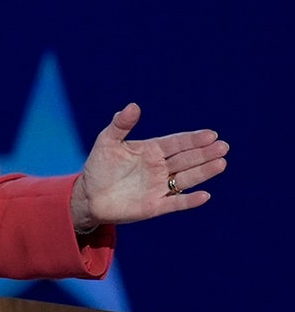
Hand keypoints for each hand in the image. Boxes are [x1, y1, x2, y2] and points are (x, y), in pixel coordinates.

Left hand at [70, 103, 228, 228]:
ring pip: (186, 179)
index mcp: (151, 151)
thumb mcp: (107, 141)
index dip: (193, 139)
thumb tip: (133, 105)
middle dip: (204, 153)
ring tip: (221, 162)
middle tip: (223, 146)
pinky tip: (205, 195)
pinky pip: (175, 203)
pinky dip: (189, 200)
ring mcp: (159, 187)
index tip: (211, 134)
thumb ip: (120, 124)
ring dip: (204, 172)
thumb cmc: (99, 166)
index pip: (176, 143)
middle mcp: (159, 168)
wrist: (88, 195)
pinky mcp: (155, 206)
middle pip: (186, 159)